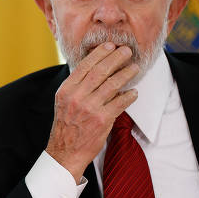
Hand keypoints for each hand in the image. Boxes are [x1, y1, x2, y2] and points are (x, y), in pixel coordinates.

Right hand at [45, 42, 138, 182]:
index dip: (99, 53)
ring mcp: (89, 108)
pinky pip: (120, 103)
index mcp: (66, 90)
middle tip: (126, 51)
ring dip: (126, 74)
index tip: (110, 46)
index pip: (84, 65)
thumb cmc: (66, 125)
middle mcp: (76, 97)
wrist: (65, 151)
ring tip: (134, 67)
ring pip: (112, 85)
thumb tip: (94, 68)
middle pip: (100, 71)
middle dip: (115, 58)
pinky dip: (129, 95)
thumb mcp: (64, 101)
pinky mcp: (102, 120)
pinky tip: (134, 92)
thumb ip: (76, 86)